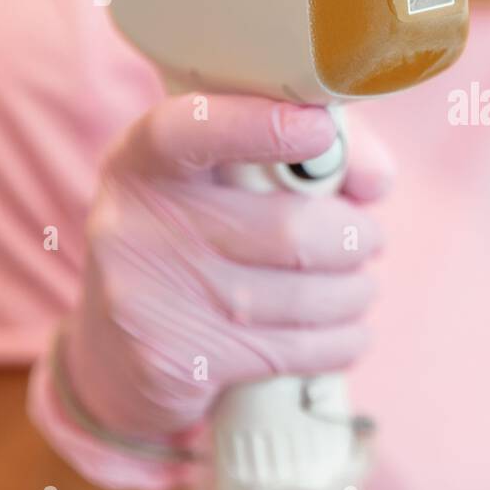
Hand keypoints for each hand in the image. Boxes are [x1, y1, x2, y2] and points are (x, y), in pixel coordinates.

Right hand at [28, 94, 392, 489]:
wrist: (114, 358)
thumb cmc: (199, 244)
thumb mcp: (225, 181)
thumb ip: (308, 156)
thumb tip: (375, 180)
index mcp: (143, 162)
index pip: (190, 131)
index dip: (260, 126)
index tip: (318, 129)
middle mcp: (135, 226)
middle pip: (289, 229)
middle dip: (354, 237)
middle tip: (369, 239)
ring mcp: (148, 300)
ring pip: (303, 296)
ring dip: (355, 292)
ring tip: (357, 286)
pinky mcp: (175, 363)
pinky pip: (297, 351)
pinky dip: (344, 340)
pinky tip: (347, 331)